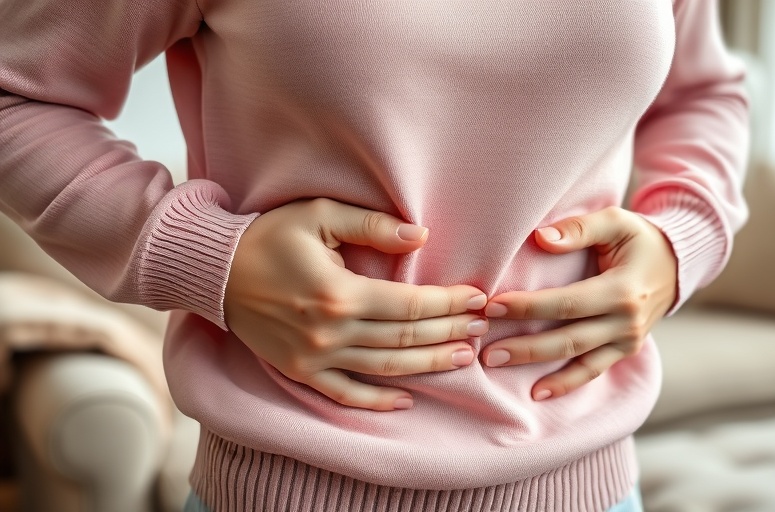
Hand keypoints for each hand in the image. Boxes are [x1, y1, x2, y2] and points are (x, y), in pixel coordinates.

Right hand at [224, 198, 487, 410]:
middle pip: (405, 337)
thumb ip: (371, 225)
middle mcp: (330, 331)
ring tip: (463, 357)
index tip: (478, 298)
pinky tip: (406, 400)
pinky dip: (376, 401)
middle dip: (449, 332)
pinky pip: (345, 394)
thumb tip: (420, 237)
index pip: (410, 303)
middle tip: (481, 327)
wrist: (215, 271)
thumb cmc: (269, 237)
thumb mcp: (319, 214)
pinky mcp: (300, 371)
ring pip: (385, 368)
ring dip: (428, 364)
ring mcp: (314, 357)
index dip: (449, 303)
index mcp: (339, 292)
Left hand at [480, 206, 676, 400]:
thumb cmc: (640, 238)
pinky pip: (593, 371)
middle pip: (567, 339)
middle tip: (486, 350)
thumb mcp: (616, 222)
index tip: (492, 306)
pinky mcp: (625, 350)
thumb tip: (540, 239)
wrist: (678, 264)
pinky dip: (567, 384)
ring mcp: (628, 340)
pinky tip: (538, 393)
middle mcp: (627, 321)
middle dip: (524, 346)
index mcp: (622, 290)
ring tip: (498, 365)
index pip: (566, 303)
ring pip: (577, 360)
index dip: (528, 306)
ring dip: (537, 367)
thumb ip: (579, 228)